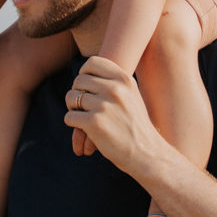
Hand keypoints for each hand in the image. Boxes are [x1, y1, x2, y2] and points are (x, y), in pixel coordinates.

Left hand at [64, 55, 160, 174]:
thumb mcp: (131, 95)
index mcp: (124, 79)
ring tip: (82, 116)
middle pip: (79, 80)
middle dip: (77, 92)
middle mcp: (115, 89)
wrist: (147, 153)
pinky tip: (83, 129)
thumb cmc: (135, 125)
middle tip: (82, 105)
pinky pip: (69, 117)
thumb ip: (113, 82)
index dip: (84, 72)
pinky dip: (72, 123)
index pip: (92, 62)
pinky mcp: (94, 123)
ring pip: (71, 97)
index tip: (86, 85)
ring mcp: (104, 105)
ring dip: (72, 107)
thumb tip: (84, 73)